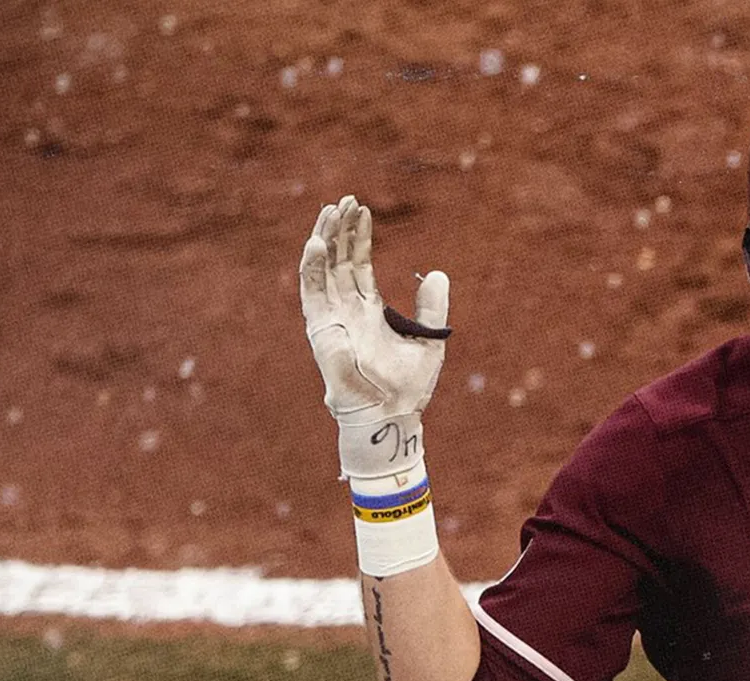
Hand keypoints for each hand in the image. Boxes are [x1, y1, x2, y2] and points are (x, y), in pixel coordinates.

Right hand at [298, 195, 451, 480]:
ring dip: (324, 239)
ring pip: (322, 268)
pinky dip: (313, 266)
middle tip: (346, 200)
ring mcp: (331, 316)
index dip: (358, 237)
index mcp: (368, 310)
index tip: (363, 210)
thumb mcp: (428, 338)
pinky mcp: (320, 328)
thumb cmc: (409, 385)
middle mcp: (346, 309)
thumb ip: (431, 306)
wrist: (392, 412)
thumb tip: (438, 273)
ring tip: (331, 210)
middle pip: (338, 260)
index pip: (357, 264)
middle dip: (340, 229)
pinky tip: (319, 242)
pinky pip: (312, 291)